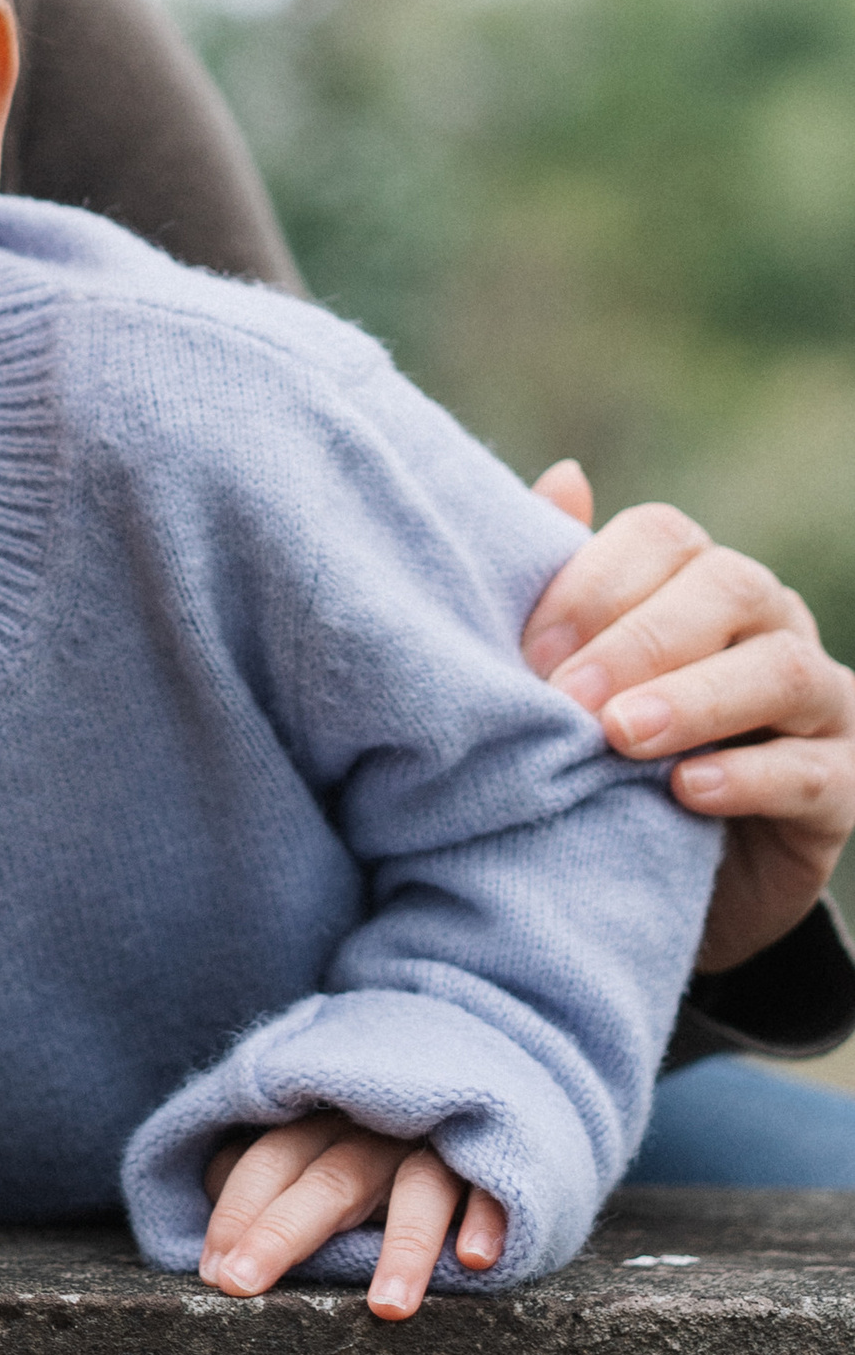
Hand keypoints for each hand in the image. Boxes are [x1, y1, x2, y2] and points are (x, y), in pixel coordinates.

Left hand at [200, 1115, 506, 1320]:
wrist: (476, 1086)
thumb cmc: (377, 1145)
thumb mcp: (319, 1146)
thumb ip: (270, 1180)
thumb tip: (218, 1240)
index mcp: (326, 1122)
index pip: (270, 1158)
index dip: (236, 1210)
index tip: (212, 1274)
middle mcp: (378, 1129)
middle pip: (327, 1178)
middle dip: (280, 1231)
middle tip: (240, 1286)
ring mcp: (440, 1143)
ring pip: (417, 1188)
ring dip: (404, 1246)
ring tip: (387, 1309)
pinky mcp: (496, 1160)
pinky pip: (494, 1187)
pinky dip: (486, 1216)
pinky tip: (474, 1258)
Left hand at [524, 467, 854, 975]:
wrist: (670, 878)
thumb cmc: (615, 753)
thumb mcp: (580, 675)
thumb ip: (569, 586)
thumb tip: (565, 476)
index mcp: (701, 580)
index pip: (665, 537)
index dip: (596, 581)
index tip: (531, 651)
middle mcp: (770, 624)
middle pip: (728, 587)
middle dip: (641, 639)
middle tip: (570, 697)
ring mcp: (820, 702)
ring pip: (782, 670)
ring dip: (697, 699)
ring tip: (622, 736)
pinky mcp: (845, 787)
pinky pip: (814, 771)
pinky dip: (750, 777)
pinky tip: (687, 791)